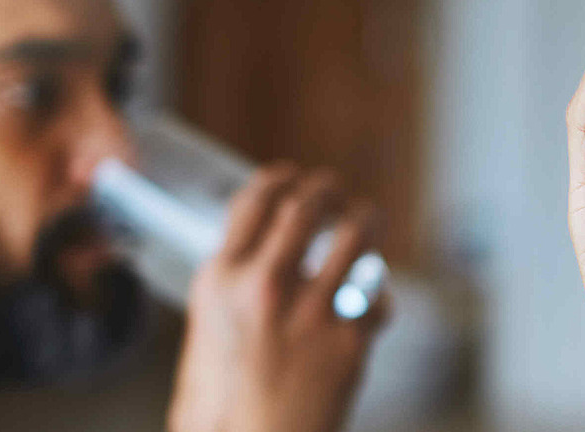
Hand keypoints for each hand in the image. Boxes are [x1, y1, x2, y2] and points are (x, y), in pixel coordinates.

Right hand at [168, 165, 388, 431]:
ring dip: (365, 221)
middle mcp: (264, 288)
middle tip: (336, 194)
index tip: (293, 177)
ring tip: (367, 221)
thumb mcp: (207, 335)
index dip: (280, 178)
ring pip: (356, 235)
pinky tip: (371, 303)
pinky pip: (378, 297)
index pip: (255, 199)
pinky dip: (377, 297)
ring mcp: (310, 313)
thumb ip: (233, 290)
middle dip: (327, 190)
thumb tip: (259, 253)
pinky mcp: (349, 342)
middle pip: (308, 204)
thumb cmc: (224, 407)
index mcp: (220, 281)